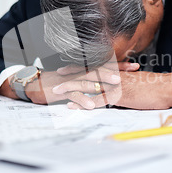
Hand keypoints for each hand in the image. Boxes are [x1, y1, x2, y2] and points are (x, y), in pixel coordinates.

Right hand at [0, 62, 139, 104]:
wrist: (35, 85)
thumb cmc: (58, 86)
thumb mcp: (77, 84)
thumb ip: (92, 86)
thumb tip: (109, 91)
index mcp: (84, 72)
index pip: (104, 67)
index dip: (120, 66)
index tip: (135, 66)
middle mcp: (80, 73)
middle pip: (101, 70)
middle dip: (117, 70)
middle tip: (132, 71)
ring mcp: (71, 81)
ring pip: (89, 80)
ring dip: (103, 82)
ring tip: (117, 85)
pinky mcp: (62, 90)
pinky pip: (74, 95)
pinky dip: (83, 100)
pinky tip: (92, 106)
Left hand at [55, 70, 171, 109]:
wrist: (168, 88)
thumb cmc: (156, 86)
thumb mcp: (138, 82)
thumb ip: (126, 83)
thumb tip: (119, 87)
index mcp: (119, 72)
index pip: (96, 67)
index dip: (81, 66)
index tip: (69, 66)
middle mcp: (115, 76)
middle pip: (89, 73)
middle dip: (71, 74)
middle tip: (56, 75)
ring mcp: (116, 85)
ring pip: (90, 84)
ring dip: (72, 87)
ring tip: (57, 90)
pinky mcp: (120, 96)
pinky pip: (98, 100)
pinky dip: (85, 102)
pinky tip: (74, 105)